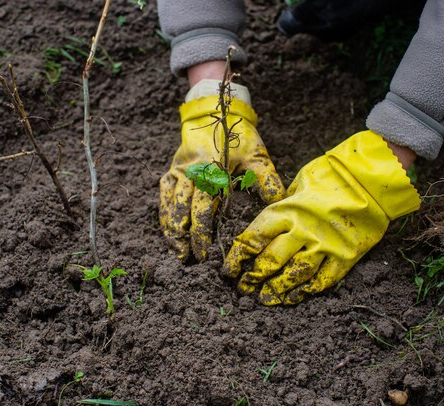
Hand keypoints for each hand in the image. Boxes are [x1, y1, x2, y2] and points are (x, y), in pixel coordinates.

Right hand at [160, 96, 285, 260]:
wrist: (215, 109)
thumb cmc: (238, 134)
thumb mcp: (257, 155)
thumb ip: (267, 180)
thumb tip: (281, 205)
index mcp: (212, 172)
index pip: (204, 210)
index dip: (202, 233)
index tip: (205, 253)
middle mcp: (192, 173)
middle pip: (185, 212)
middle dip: (187, 237)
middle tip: (191, 259)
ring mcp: (179, 171)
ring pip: (170, 205)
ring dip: (172, 230)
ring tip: (177, 251)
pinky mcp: (173, 169)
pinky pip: (163, 194)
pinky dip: (164, 213)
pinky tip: (168, 229)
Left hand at [223, 131, 420, 304]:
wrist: (370, 179)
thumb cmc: (330, 175)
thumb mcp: (298, 184)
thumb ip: (282, 206)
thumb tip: (267, 225)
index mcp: (286, 211)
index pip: (252, 239)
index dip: (237, 258)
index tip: (229, 270)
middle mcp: (302, 231)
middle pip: (271, 261)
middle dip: (254, 277)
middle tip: (245, 288)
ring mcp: (325, 246)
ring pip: (294, 275)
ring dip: (277, 290)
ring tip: (266, 299)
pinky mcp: (346, 257)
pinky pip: (323, 280)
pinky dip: (306, 292)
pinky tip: (294, 297)